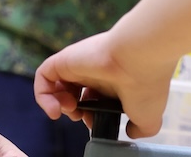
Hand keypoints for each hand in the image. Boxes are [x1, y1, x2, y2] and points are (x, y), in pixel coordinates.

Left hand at [33, 32, 170, 140]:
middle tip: (82, 118)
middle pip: (73, 93)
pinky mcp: (64, 59)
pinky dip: (43, 95)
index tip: (96, 125)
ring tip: (70, 110)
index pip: (92, 100)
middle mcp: (95, 72)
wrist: (140, 57)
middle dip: (73, 112)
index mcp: (113, 82)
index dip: (90, 117)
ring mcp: (79, 65)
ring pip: (56, 85)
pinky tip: (55, 108)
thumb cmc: (146, 86)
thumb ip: (139, 129)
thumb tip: (131, 132)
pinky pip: (43, 76)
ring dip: (57, 104)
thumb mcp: (148, 118)